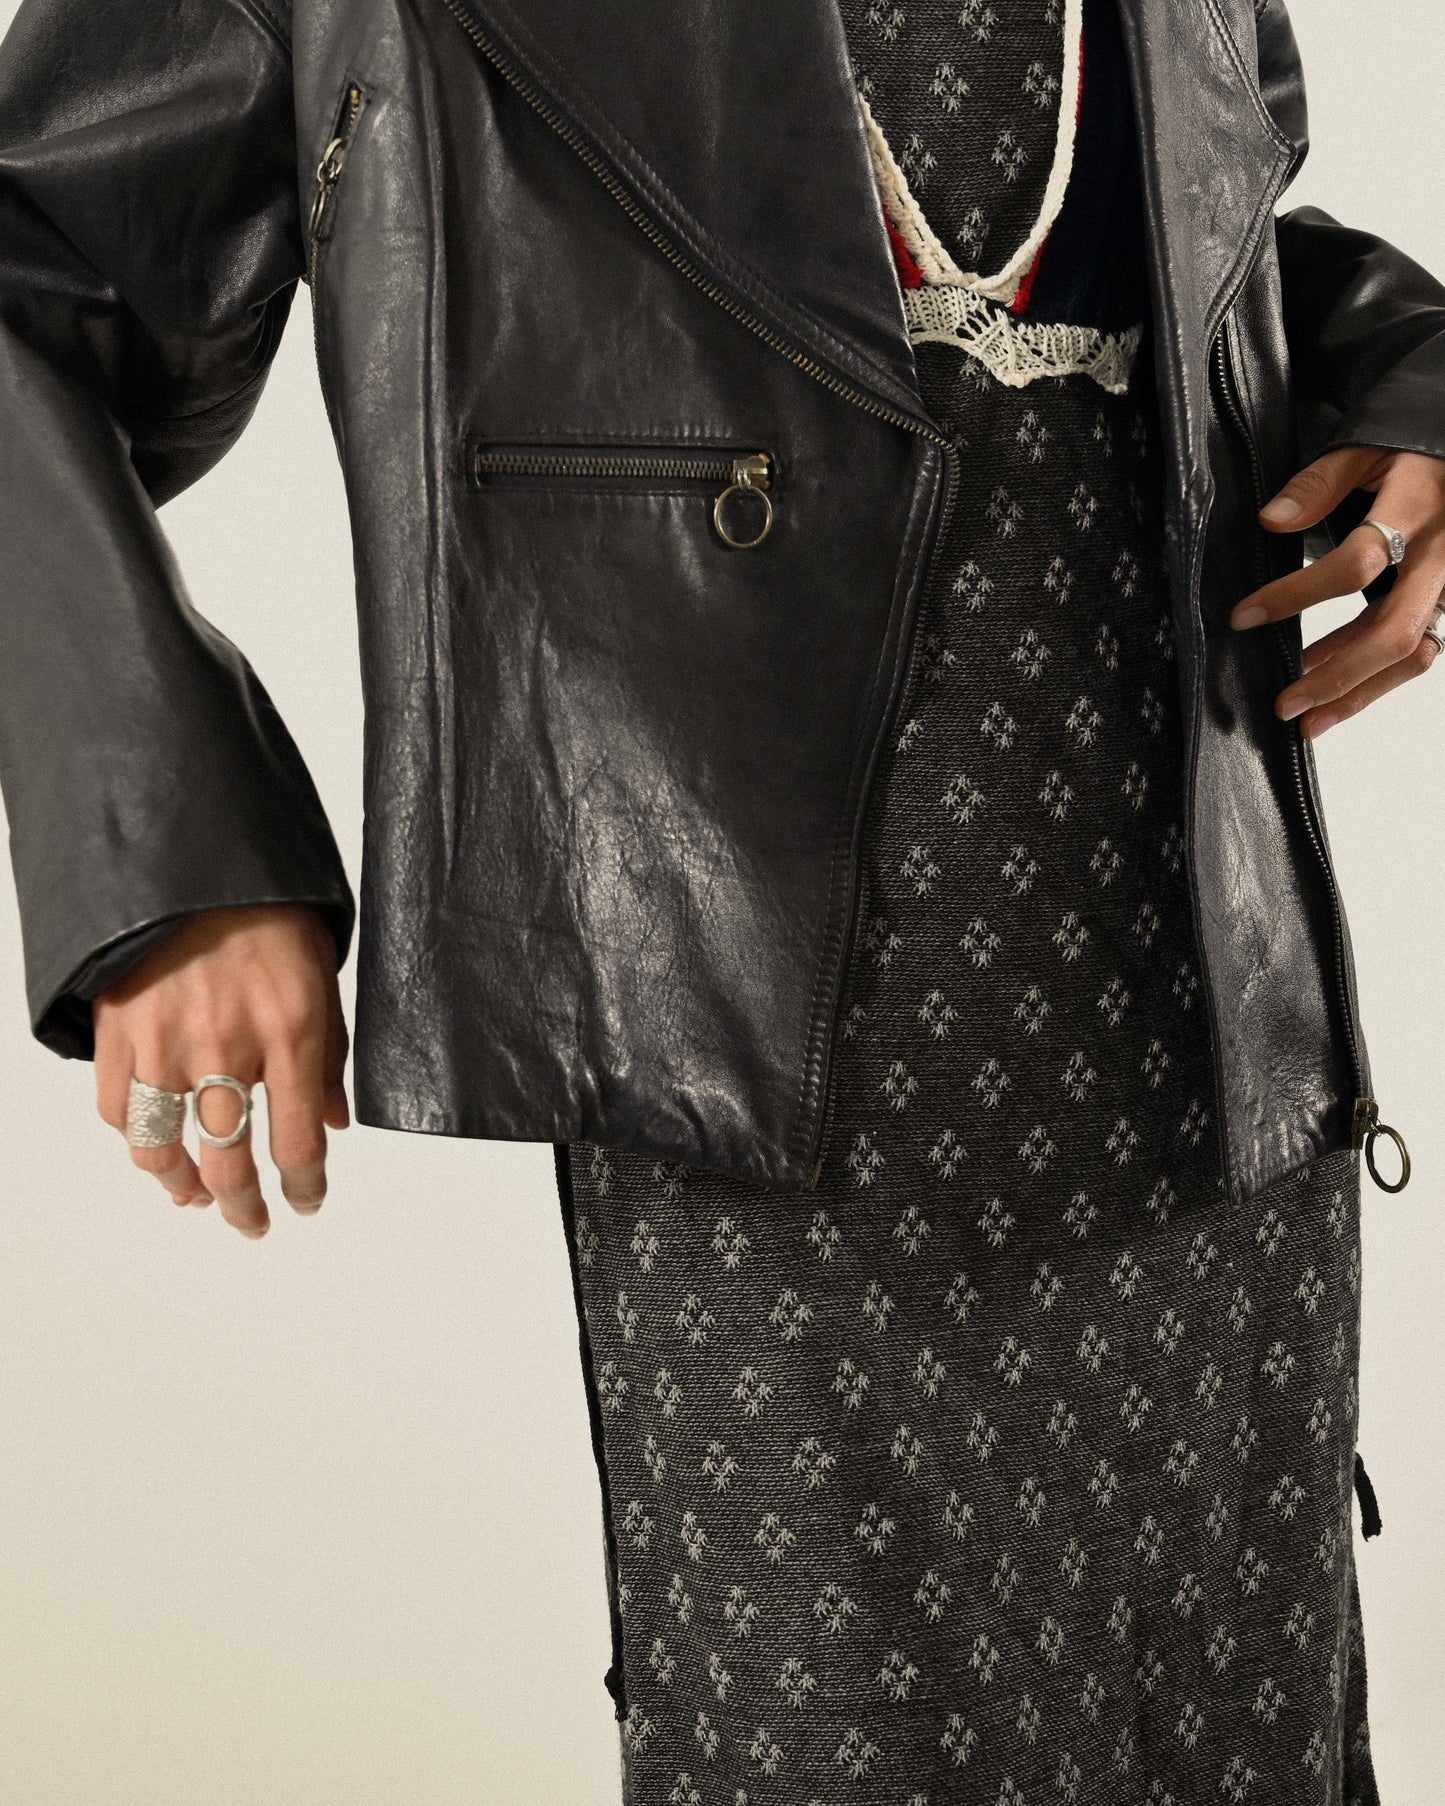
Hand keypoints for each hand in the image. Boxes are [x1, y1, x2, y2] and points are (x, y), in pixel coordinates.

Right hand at [93, 903, 349, 1238]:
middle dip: (244, 1206)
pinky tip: (155, 1140)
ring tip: (196, 1193)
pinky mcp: (119, 1029)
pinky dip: (135, 1135)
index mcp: (289, 1035)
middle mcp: (226, 1047)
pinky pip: (117, 1107)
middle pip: (229, 1162)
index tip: (306, 1201)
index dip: (304, 1187)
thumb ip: (330, 1058)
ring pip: (161, 1149)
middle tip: (252, 1220)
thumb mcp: (323, 982)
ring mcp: (165, 1042)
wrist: (202, 863)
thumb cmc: (271, 917)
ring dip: (181, 1184)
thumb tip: (335, 1124)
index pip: (298, 1143)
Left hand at [1229, 444, 1444, 736]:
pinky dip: (1375, 679)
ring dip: (1357, 691)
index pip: (1356, 563)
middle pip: (1394, 630)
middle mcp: (1440, 556)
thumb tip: (1272, 520)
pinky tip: (1334, 697)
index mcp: (1416, 510)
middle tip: (1286, 701)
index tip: (1246, 615)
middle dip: (1337, 673)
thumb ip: (1319, 483)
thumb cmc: (1413, 449)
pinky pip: (1418, 651)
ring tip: (1306, 719)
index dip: (1298, 594)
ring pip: (1411, 652)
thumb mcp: (1366, 448)